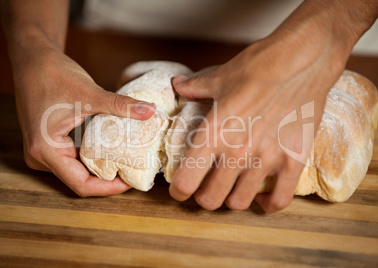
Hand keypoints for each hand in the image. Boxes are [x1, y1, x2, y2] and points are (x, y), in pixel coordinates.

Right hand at [13, 47, 155, 196]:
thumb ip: (121, 105)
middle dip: (107, 179)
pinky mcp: (48, 142)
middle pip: (78, 180)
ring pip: (76, 170)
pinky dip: (91, 157)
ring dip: (100, 169)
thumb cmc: (52, 74)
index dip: (108, 188)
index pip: (80, 185)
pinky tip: (110, 151)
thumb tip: (150, 111)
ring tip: (126, 163)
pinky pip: (72, 158)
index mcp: (45, 151)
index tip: (130, 181)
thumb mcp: (90, 93)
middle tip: (133, 172)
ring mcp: (42, 151)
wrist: (32, 59)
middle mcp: (40, 156)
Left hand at [168, 0, 363, 210]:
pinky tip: (261, 196)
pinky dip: (267, 204)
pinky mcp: (294, 160)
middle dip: (203, 198)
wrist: (303, 58)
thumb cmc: (259, 66)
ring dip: (231, 199)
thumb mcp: (220, 77)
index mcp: (213, 133)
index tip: (181, 189)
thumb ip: (195, 88)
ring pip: (240, 203)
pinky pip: (279, 200)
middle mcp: (236, 151)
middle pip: (210, 200)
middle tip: (205, 188)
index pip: (185, 182)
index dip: (178, 191)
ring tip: (231, 188)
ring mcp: (267, 159)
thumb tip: (177, 85)